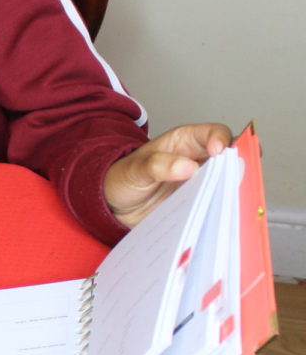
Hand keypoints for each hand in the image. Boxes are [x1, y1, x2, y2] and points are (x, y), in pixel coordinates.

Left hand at [104, 123, 231, 228]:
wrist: (115, 204)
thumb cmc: (124, 177)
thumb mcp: (135, 169)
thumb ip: (157, 165)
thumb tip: (188, 167)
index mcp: (185, 142)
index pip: (214, 134)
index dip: (222, 140)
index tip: (218, 153)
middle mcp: (199, 161)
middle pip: (231, 160)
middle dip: (238, 170)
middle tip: (234, 183)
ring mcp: (201, 184)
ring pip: (228, 185)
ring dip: (233, 194)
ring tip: (228, 204)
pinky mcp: (199, 204)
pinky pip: (217, 206)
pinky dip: (222, 212)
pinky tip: (220, 220)